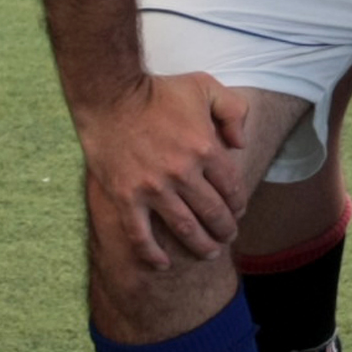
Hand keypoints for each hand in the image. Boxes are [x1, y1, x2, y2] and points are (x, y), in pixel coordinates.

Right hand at [77, 72, 254, 269]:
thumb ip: (232, 110)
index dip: (239, 204)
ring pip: (185, 229)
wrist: (110, 96)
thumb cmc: (158, 91)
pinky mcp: (125, 197)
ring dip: (201, 246)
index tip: (238, 211)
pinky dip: (152, 254)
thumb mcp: (205, 87)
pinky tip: (163, 264)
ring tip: (209, 253)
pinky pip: (140, 235)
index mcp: (205, 148)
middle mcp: (182, 173)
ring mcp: (153, 188)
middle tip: (227, 236)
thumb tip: (241, 144)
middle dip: (225, 230)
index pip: (232, 188)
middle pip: (213, 213)